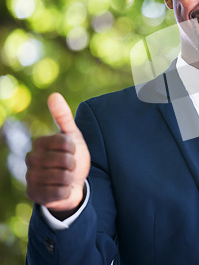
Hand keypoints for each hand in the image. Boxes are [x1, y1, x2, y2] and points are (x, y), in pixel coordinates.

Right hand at [26, 93, 89, 218]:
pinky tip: (63, 189)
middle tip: (70, 167)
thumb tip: (54, 95)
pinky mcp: (34, 196)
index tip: (72, 151)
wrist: (74, 183)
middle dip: (74, 164)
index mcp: (39, 143)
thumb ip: (63, 116)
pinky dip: (66, 191)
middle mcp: (31, 160)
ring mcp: (31, 178)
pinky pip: (58, 193)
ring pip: (62, 177)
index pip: (65, 142)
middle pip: (64, 160)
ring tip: (66, 178)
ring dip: (70, 178)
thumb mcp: (72, 135)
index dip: (74, 148)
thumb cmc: (72, 157)